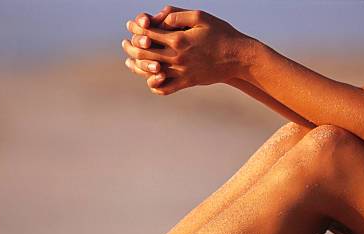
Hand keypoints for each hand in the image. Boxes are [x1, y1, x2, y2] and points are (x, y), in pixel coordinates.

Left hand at [123, 7, 254, 94]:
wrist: (238, 57)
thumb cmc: (221, 33)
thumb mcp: (201, 17)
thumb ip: (177, 15)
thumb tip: (159, 16)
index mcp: (178, 38)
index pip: (148, 34)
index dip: (136, 28)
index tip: (130, 25)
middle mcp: (177, 57)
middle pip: (145, 54)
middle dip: (132, 47)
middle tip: (125, 43)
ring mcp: (181, 71)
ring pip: (151, 72)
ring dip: (137, 67)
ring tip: (130, 62)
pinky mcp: (187, 82)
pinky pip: (165, 88)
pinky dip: (154, 85)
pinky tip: (149, 79)